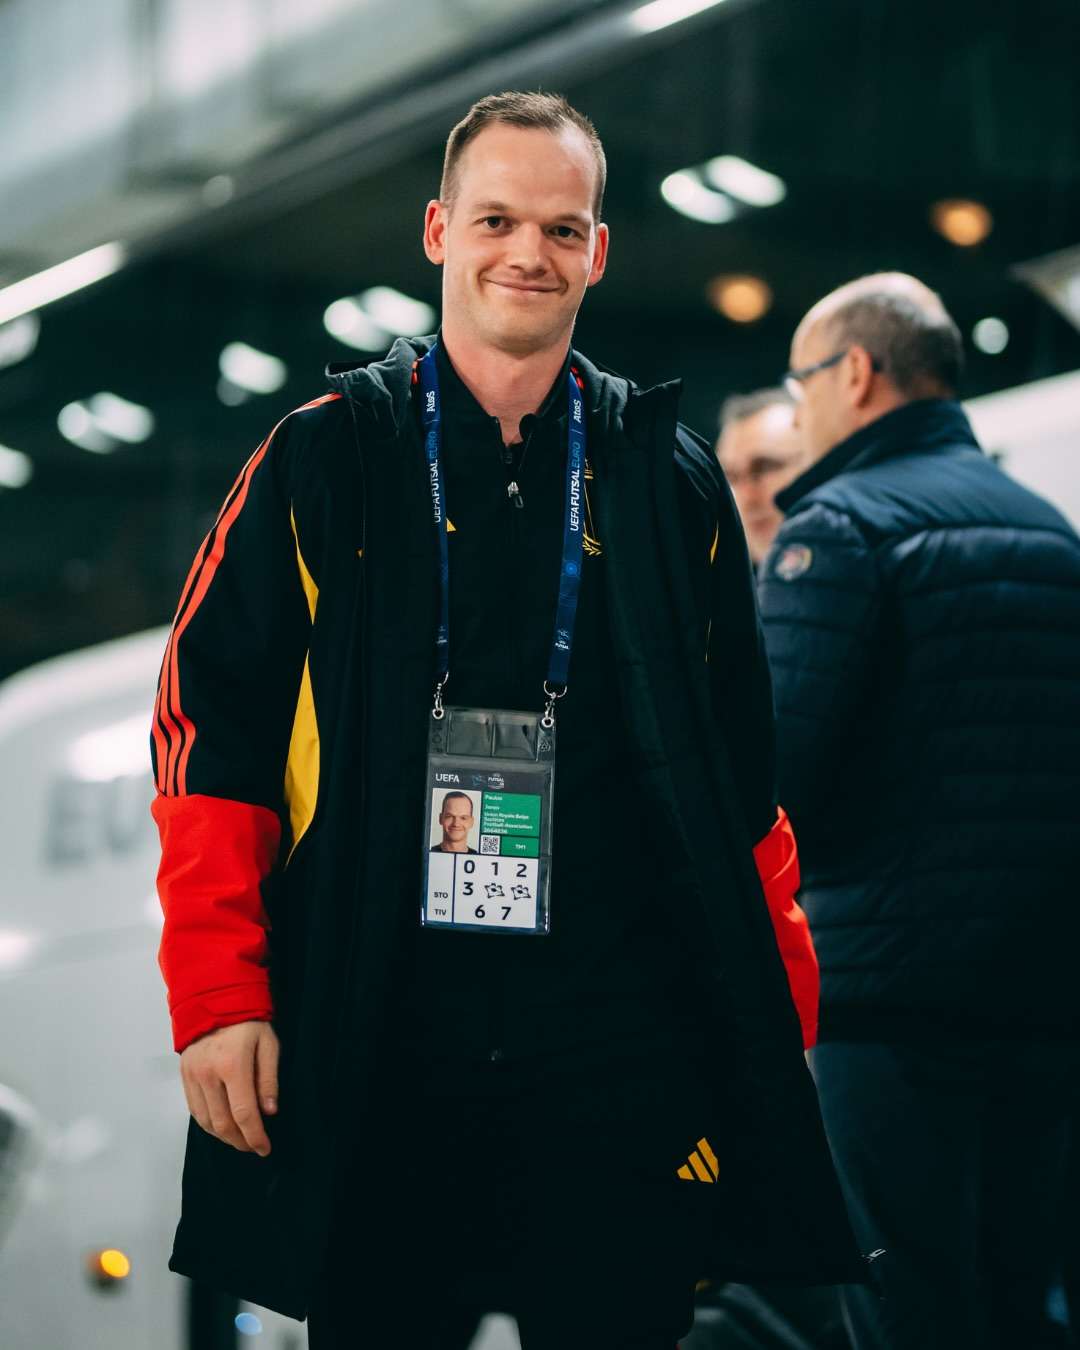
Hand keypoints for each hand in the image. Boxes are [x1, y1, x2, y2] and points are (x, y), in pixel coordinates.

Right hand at [180, 1021, 278, 1156]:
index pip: (243, 1113)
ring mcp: (193, 1075)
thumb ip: (268, 1079)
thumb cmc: (247, 1020)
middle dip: (240, 1141)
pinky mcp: (184, 1075)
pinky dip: (208, 1124)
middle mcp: (208, 1073)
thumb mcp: (268, 1044)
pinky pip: (194, 1110)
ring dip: (223, 1137)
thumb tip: (269, 1111)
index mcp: (232, 1065)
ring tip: (240, 1139)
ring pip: (205, 1121)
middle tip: (254, 1146)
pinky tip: (222, 1126)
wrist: (214, 998)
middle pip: (222, 1123)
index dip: (255, 1136)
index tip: (264, 1148)